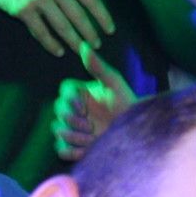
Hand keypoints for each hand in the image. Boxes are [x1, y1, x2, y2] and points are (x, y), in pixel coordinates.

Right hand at [53, 41, 139, 161]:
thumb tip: (84, 46)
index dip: (69, 100)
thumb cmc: (127, 104)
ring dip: (73, 136)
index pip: (64, 92)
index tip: (83, 107)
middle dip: (72, 120)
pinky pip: (61, 149)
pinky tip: (87, 149)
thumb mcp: (114, 83)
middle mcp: (75, 109)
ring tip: (92, 138)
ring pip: (58, 131)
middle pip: (58, 112)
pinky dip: (71, 150)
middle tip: (91, 125)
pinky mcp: (76, 146)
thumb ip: (98, 67)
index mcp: (82, 93)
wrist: (137, 131)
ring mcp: (75, 128)